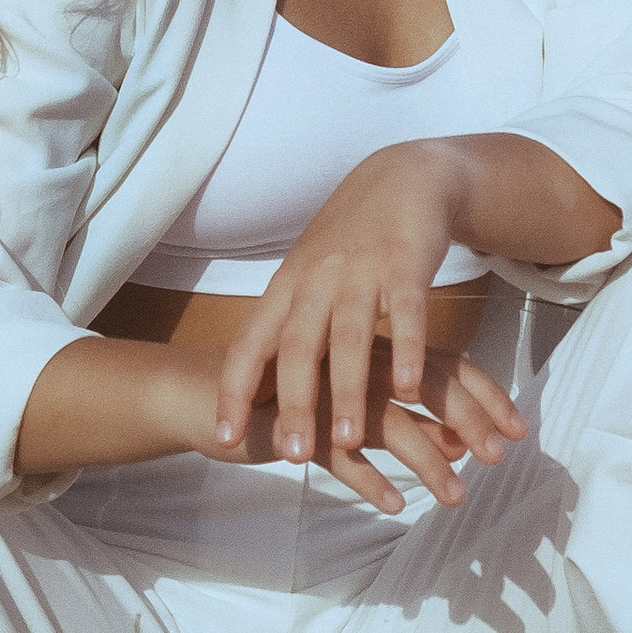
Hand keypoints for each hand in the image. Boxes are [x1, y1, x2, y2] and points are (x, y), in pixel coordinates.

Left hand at [208, 139, 528, 517]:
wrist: (402, 177)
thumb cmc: (349, 239)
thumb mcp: (308, 278)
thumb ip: (289, 328)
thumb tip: (259, 389)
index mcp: (287, 288)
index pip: (250, 344)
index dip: (235, 390)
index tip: (225, 436)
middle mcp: (317, 280)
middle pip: (298, 347)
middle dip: (294, 403)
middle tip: (293, 455)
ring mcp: (361, 271)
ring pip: (349, 336)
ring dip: (348, 390)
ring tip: (349, 441)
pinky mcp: (406, 265)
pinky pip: (405, 312)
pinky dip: (404, 349)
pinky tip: (406, 388)